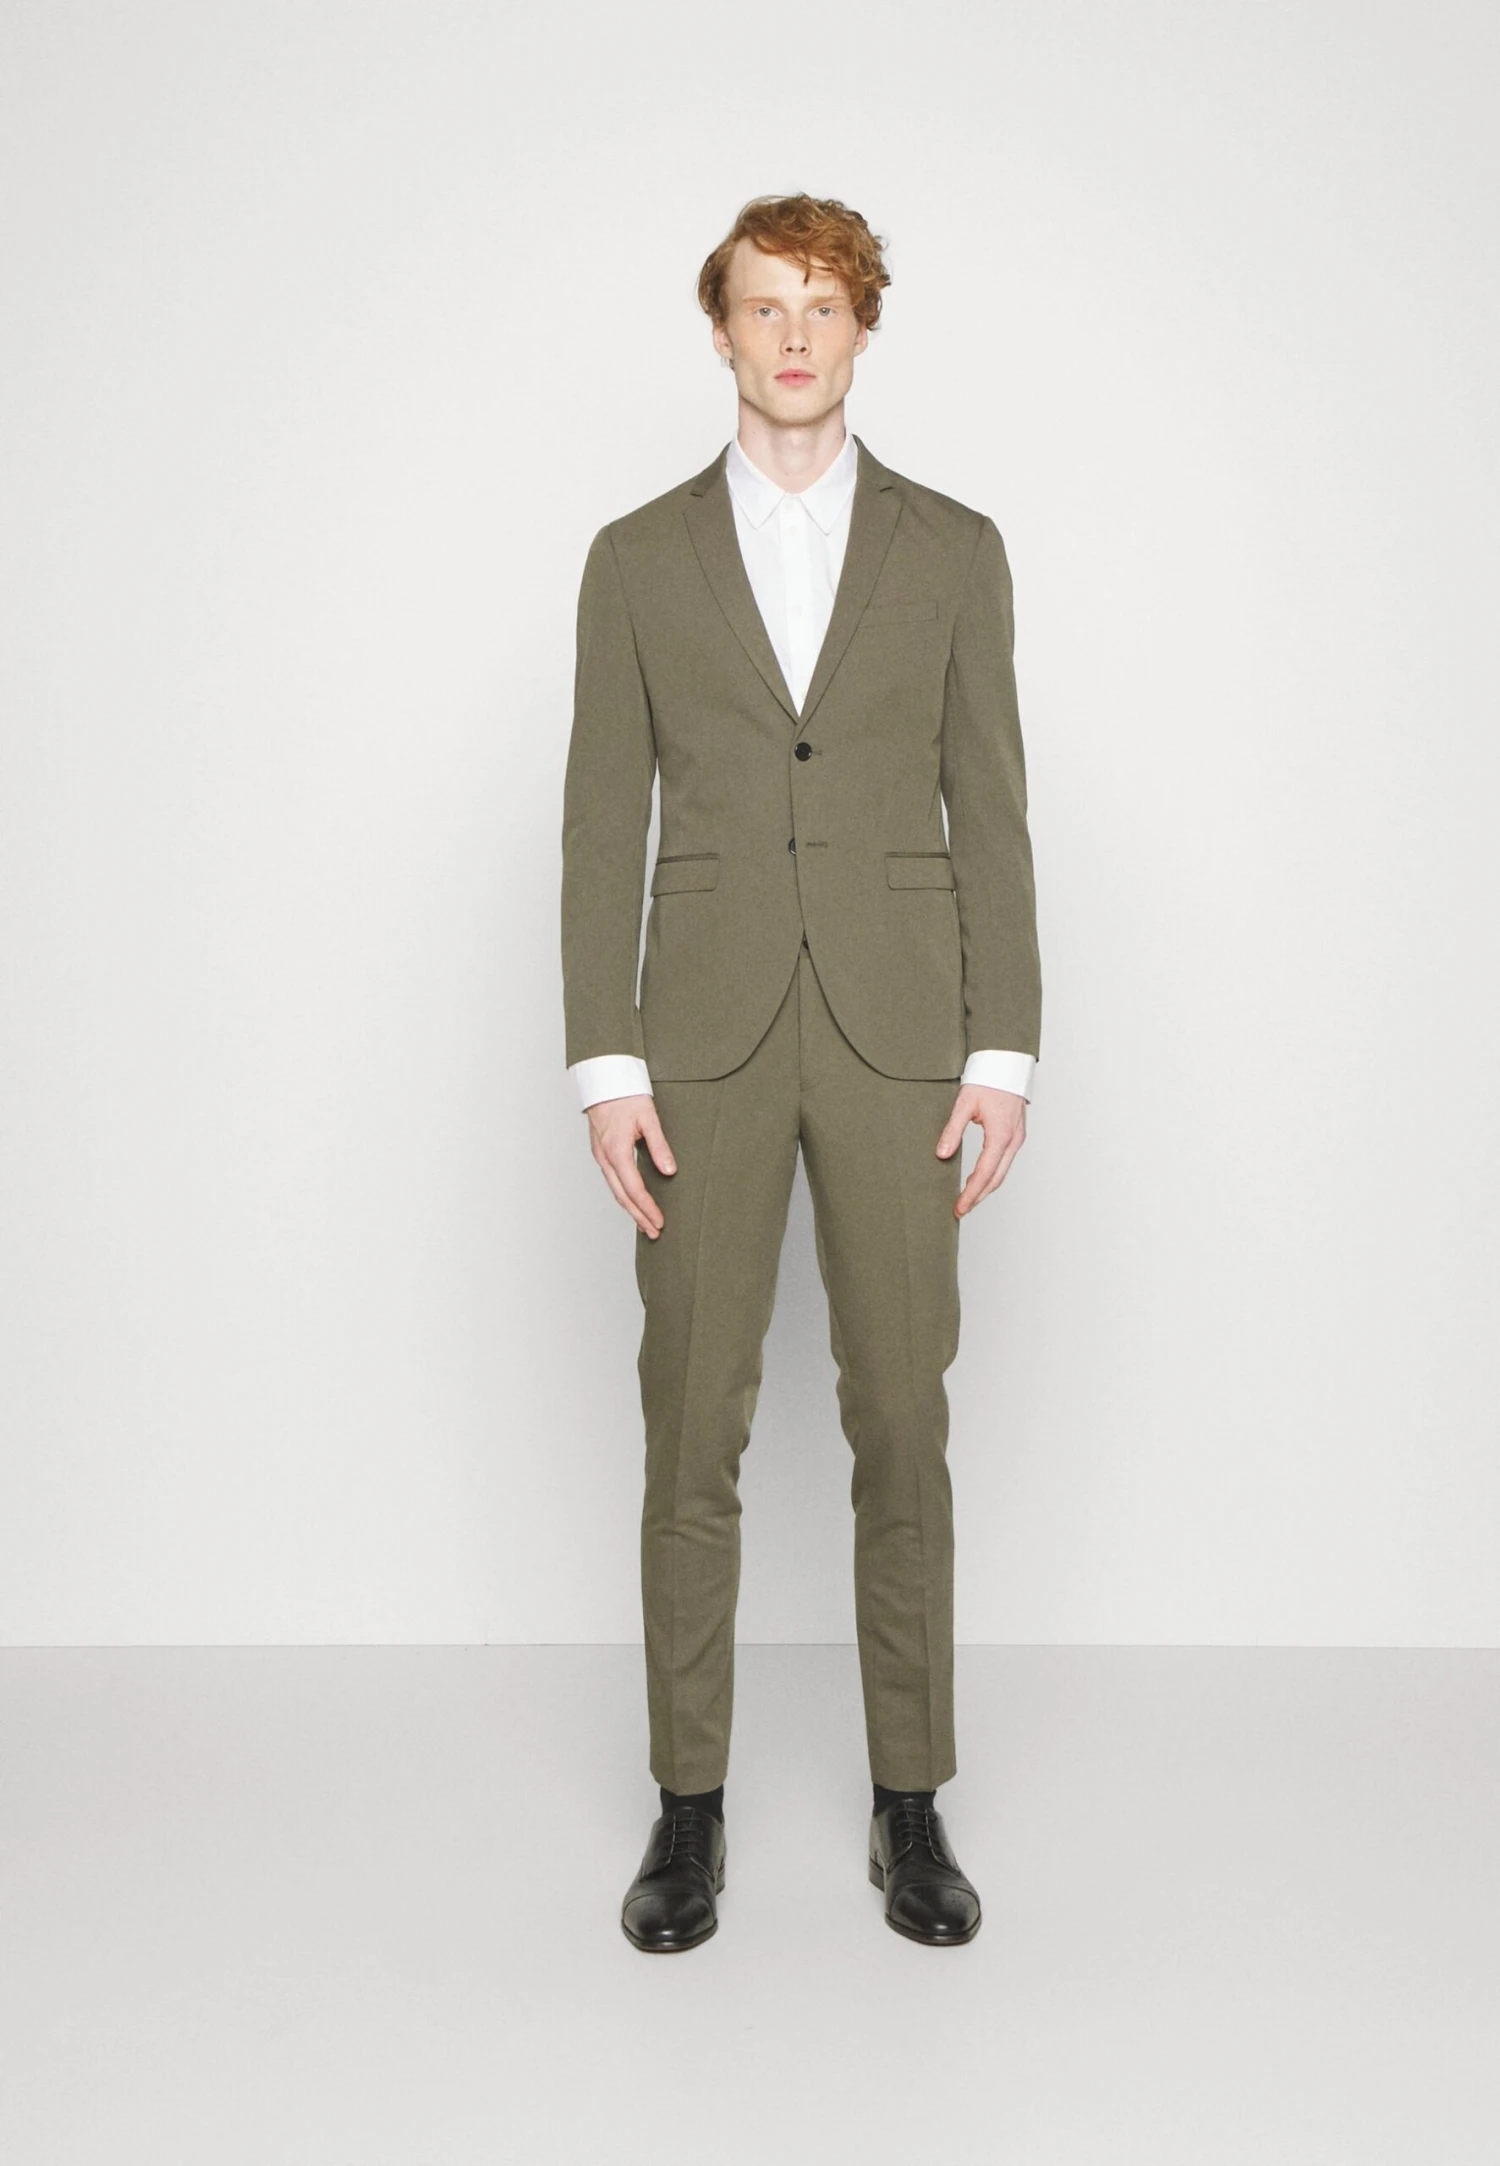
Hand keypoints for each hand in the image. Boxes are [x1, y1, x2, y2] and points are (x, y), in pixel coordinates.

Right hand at [585, 1092, 675, 1237]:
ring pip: (615, 1190)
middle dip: (638, 1216)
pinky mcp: (601, 1152)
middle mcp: (605, 1157)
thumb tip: (670, 1171)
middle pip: (622, 1196)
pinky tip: (632, 1200)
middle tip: (654, 1232)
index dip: (647, 1208)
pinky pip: (611, 1180)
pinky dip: (623, 1195)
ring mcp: (600, 1156)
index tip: (659, 1222)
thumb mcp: (649, 1118)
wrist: (604, 1079)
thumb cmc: (626, 1094)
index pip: (634, 1189)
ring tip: (645, 1223)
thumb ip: (659, 1146)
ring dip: (630, 1209)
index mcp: (617, 1151)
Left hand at [936, 1084, 1025, 1216]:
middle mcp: (1013, 1141)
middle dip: (978, 1197)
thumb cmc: (987, 1079)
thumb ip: (952, 1130)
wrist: (1006, 1062)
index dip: (971, 1194)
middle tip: (960, 1210)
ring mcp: (1017, 1139)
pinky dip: (992, 1176)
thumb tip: (942, 1154)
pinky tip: (979, 1180)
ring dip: (985, 1189)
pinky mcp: (1015, 1135)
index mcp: (1001, 1135)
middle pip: (996, 1179)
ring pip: (1002, 1173)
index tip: (959, 1208)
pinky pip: (1004, 1162)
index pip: (984, 1173)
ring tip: (967, 1200)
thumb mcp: (964, 1103)